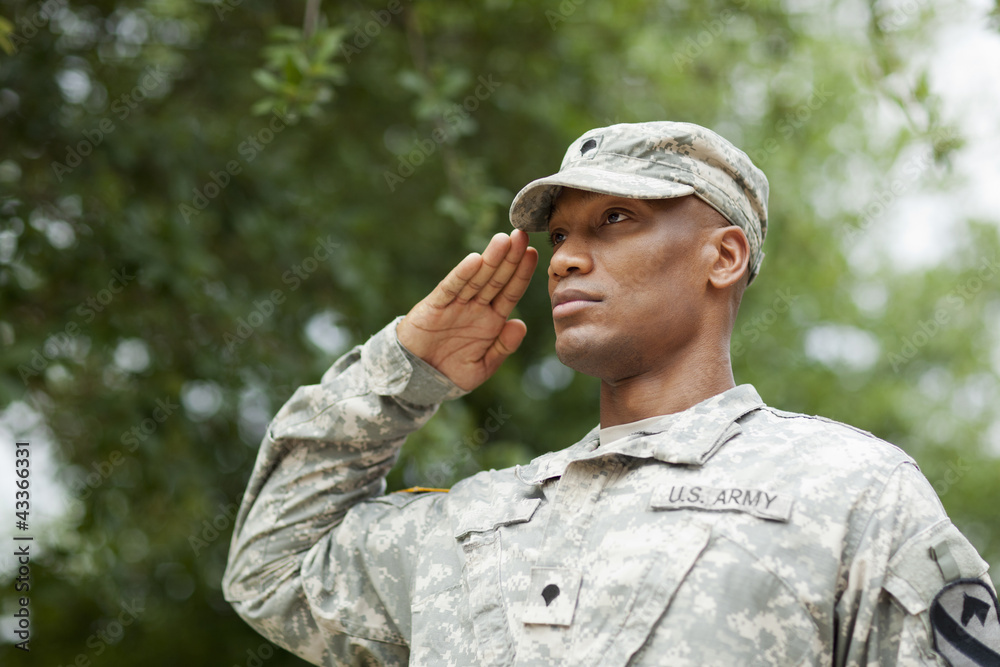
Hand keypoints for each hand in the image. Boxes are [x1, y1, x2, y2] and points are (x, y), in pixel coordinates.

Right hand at [397, 230, 538, 391]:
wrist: (417, 379)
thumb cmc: (450, 372)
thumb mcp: (482, 366)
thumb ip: (502, 347)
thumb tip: (520, 325)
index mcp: (491, 320)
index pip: (510, 292)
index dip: (522, 273)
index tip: (534, 253)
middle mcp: (475, 307)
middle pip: (496, 278)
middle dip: (510, 257)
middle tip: (522, 235)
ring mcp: (455, 305)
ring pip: (476, 278)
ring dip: (490, 259)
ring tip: (504, 239)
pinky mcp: (435, 306)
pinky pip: (450, 288)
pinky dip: (462, 275)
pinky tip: (474, 261)